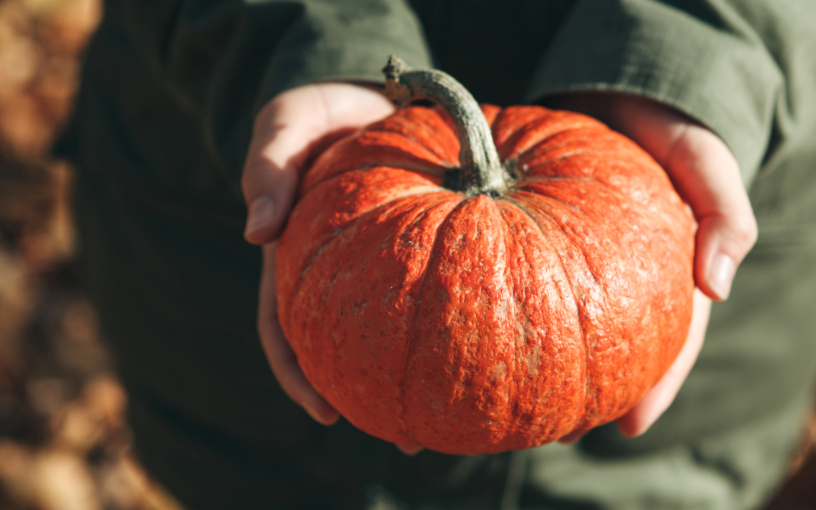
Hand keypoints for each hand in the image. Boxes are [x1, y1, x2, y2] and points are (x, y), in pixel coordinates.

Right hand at [242, 83, 422, 454]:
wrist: (372, 93)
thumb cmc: (320, 113)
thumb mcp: (285, 125)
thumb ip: (267, 168)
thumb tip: (256, 233)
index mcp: (296, 260)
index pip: (285, 331)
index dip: (300, 376)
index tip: (328, 411)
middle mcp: (338, 274)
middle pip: (346, 350)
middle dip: (372, 398)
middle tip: (410, 438)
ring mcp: (382, 267)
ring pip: (397, 332)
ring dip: (419, 376)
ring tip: (458, 416)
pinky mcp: (427, 250)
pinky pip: (438, 291)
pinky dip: (455, 323)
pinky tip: (491, 345)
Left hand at [544, 92, 758, 440]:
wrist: (618, 88)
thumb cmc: (668, 124)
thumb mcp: (706, 159)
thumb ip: (724, 213)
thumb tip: (718, 287)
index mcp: (673, 271)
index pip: (672, 340)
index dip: (656, 385)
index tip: (630, 424)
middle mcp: (629, 277)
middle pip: (617, 348)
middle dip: (594, 396)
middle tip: (561, 433)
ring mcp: (587, 264)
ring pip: (572, 326)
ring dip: (551, 371)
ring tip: (518, 412)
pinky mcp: (545, 243)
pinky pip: (529, 282)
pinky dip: (514, 314)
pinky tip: (487, 339)